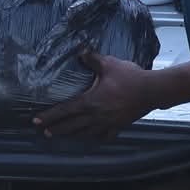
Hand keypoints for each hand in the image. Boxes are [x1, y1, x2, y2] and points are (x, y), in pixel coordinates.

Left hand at [38, 51, 157, 139]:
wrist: (152, 90)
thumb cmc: (129, 77)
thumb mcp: (109, 64)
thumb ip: (91, 59)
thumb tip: (80, 51)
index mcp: (90, 101)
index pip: (65, 110)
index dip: (49, 116)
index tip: (37, 121)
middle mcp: (96, 116)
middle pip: (71, 126)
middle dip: (57, 129)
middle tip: (45, 133)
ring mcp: (107, 124)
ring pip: (85, 134)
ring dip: (72, 135)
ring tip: (63, 136)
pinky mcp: (118, 126)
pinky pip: (104, 136)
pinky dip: (95, 138)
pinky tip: (91, 138)